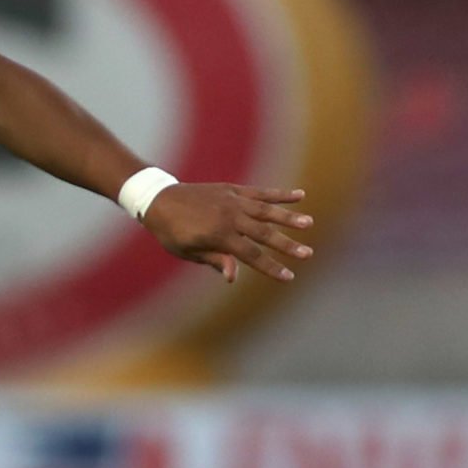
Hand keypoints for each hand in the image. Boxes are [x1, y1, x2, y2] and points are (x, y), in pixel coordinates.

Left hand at [140, 184, 314, 283]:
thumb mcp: (188, 251)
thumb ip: (214, 259)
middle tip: (307, 254)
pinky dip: (279, 194)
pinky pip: (260, 192)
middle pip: (264, 233)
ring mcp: (232, 200)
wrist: (159, 200)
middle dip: (287, 245)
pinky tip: (299, 195)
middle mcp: (229, 216)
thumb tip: (234, 276)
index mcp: (218, 235)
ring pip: (266, 210)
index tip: (288, 277)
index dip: (270, 267)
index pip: (251, 255)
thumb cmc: (172, 233)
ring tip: (309, 223)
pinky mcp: (232, 190)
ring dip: (289, 217)